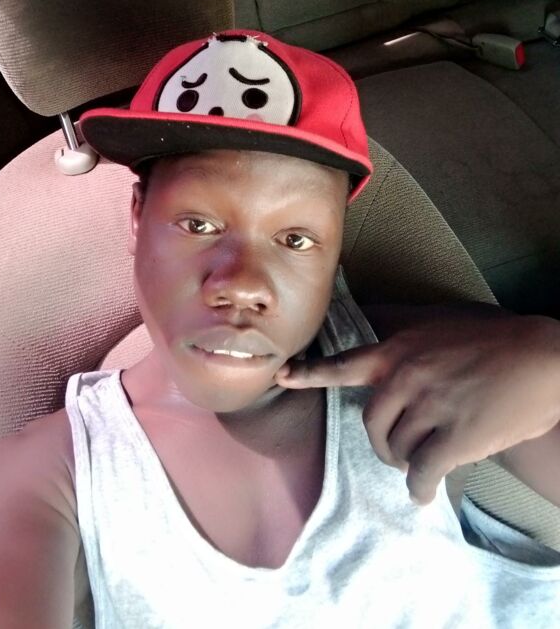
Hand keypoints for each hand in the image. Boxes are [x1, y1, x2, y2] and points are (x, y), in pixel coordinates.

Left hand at [275, 303, 559, 504]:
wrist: (541, 357)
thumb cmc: (495, 338)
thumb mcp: (440, 325)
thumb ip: (408, 338)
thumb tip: (387, 352)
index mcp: (398, 351)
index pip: (343, 364)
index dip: (310, 373)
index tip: (282, 376)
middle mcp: (404, 377)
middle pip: (371, 424)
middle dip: (382, 443)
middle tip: (397, 450)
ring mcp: (427, 407)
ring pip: (397, 448)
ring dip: (406, 462)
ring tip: (422, 462)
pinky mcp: (453, 437)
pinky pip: (423, 471)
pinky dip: (422, 487)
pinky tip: (426, 492)